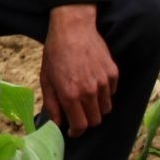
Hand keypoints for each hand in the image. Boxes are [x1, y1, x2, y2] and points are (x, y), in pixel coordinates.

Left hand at [39, 3, 116, 136]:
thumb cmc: (55, 53)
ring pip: (106, 108)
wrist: (73, 28)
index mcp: (70, 94)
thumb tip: (56, 124)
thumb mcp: (46, 79)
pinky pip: (112, 93)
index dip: (76, 132)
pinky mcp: (113, 73)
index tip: (72, 130)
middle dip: (86, 121)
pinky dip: (104, 93)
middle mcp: (89, 91)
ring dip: (96, 108)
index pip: (80, 125)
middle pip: (95, 121)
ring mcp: (103, 82)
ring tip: (86, 98)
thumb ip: (52, 104)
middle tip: (78, 114)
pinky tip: (93, 83)